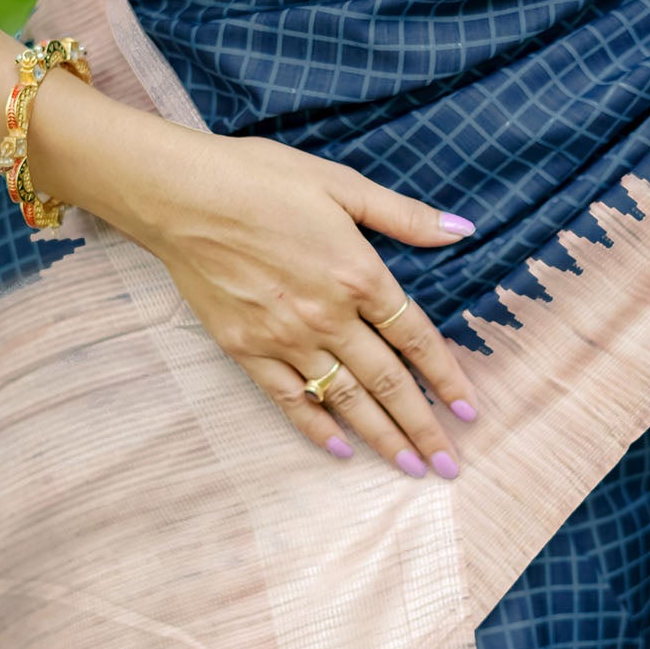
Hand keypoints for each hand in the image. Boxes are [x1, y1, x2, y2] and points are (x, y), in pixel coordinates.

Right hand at [121, 122, 480, 476]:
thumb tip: (462, 231)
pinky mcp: (245, 350)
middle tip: (449, 465)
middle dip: (422, 427)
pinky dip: (316, 427)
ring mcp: (285, 338)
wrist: (180, 195)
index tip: (469, 411)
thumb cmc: (260, 179)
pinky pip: (289, 399)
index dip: (446, 378)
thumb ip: (403, 216)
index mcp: (358, 274)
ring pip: (344, 400)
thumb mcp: (340, 184)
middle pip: (387, 382)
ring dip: (381, 438)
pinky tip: (339, 450)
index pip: (415, 338)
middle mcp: (327, 316)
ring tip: (410, 469)